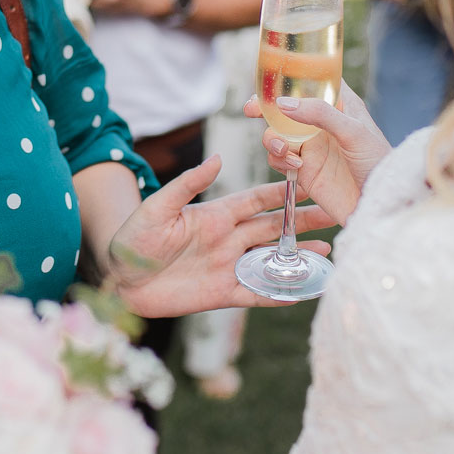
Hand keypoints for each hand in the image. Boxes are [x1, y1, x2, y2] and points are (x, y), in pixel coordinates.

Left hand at [108, 155, 334, 317]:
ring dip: (299, 257)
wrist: (119, 281)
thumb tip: (219, 158)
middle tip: (335, 214)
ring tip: (328, 252)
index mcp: (215, 215)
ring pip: (272, 260)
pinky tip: (304, 292)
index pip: (257, 200)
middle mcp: (227, 239)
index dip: (283, 193)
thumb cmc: (132, 239)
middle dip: (303, 221)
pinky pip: (258, 293)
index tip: (310, 180)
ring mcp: (227, 267)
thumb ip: (188, 184)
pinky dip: (281, 293)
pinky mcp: (223, 294)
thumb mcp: (158, 207)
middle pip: (273, 228)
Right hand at [244, 82, 391, 226]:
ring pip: (276, 133)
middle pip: (285, 107)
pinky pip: (278, 158)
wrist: (379, 204)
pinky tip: (295, 165)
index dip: (291, 77)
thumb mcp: (353, 131)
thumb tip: (284, 103)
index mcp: (339, 105)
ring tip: (283, 147)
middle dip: (265, 107)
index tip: (271, 77)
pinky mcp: (303, 170)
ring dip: (271, 138)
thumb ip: (320, 114)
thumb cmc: (378, 163)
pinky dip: (278, 159)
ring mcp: (311, 147)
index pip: (312, 82)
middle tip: (252, 109)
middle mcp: (322, 123)